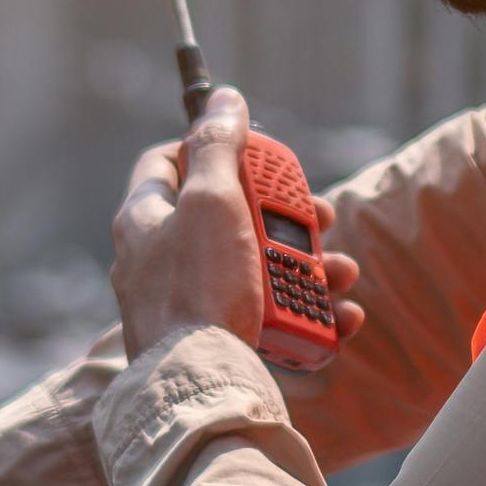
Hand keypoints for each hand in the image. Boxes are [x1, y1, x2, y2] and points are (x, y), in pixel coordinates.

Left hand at [112, 87, 357, 362]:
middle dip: (285, 216)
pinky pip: (265, 316)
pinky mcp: (216, 342)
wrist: (199, 387)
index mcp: (144, 220)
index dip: (211, 148)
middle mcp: (159, 260)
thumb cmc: (197, 289)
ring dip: (309, 266)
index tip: (255, 154)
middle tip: (322, 217)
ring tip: (341, 273)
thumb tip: (224, 98)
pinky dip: (305, 313)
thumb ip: (217, 147)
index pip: (167, 162)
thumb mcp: (211, 201)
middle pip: (227, 218)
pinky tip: (338, 316)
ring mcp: (188, 304)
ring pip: (256, 269)